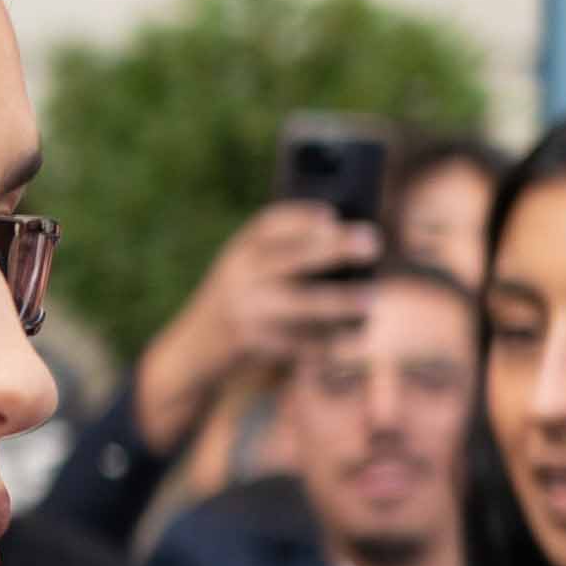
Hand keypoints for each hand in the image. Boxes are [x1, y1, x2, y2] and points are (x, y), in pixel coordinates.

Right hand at [136, 201, 381, 439]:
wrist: (193, 349)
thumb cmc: (237, 301)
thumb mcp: (247, 270)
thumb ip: (283, 256)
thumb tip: (345, 245)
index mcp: (241, 250)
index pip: (271, 224)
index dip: (303, 218)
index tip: (332, 215)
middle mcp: (241, 275)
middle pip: (294, 257)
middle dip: (335, 248)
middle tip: (372, 242)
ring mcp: (247, 310)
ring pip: (303, 304)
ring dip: (341, 301)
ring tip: (372, 297)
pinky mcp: (254, 344)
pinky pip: (300, 342)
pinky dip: (330, 341)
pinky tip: (353, 337)